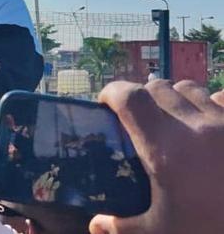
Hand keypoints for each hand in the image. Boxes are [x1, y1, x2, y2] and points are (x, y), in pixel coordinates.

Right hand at [89, 80, 223, 233]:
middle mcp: (196, 128)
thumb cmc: (207, 230)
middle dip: (141, 97)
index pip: (130, 98)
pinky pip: (223, 97)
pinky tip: (208, 123)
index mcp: (164, 149)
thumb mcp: (159, 232)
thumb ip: (121, 226)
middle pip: (158, 87)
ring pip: (190, 89)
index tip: (104, 104)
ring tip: (172, 119)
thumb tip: (95, 225)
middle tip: (137, 118)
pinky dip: (211, 102)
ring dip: (175, 98)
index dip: (111, 92)